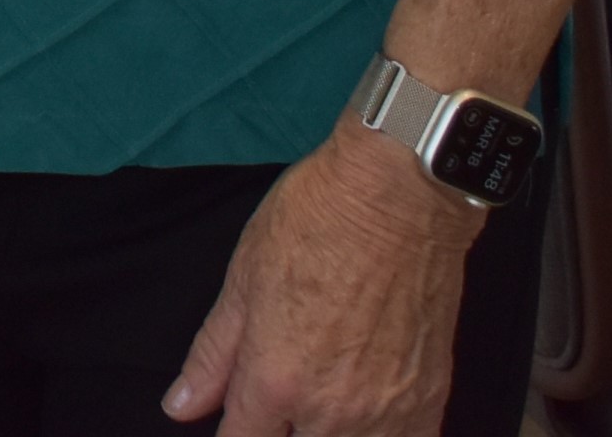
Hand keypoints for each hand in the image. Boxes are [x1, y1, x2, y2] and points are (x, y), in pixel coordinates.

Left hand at [162, 128, 481, 435]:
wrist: (399, 198)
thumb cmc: (315, 222)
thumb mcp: (243, 280)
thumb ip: (213, 355)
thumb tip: (181, 406)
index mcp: (277, 379)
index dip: (231, 436)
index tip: (235, 421)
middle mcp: (333, 411)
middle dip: (280, 434)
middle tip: (280, 401)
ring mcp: (388, 414)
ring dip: (327, 435)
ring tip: (318, 405)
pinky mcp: (430, 404)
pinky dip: (379, 436)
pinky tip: (365, 413)